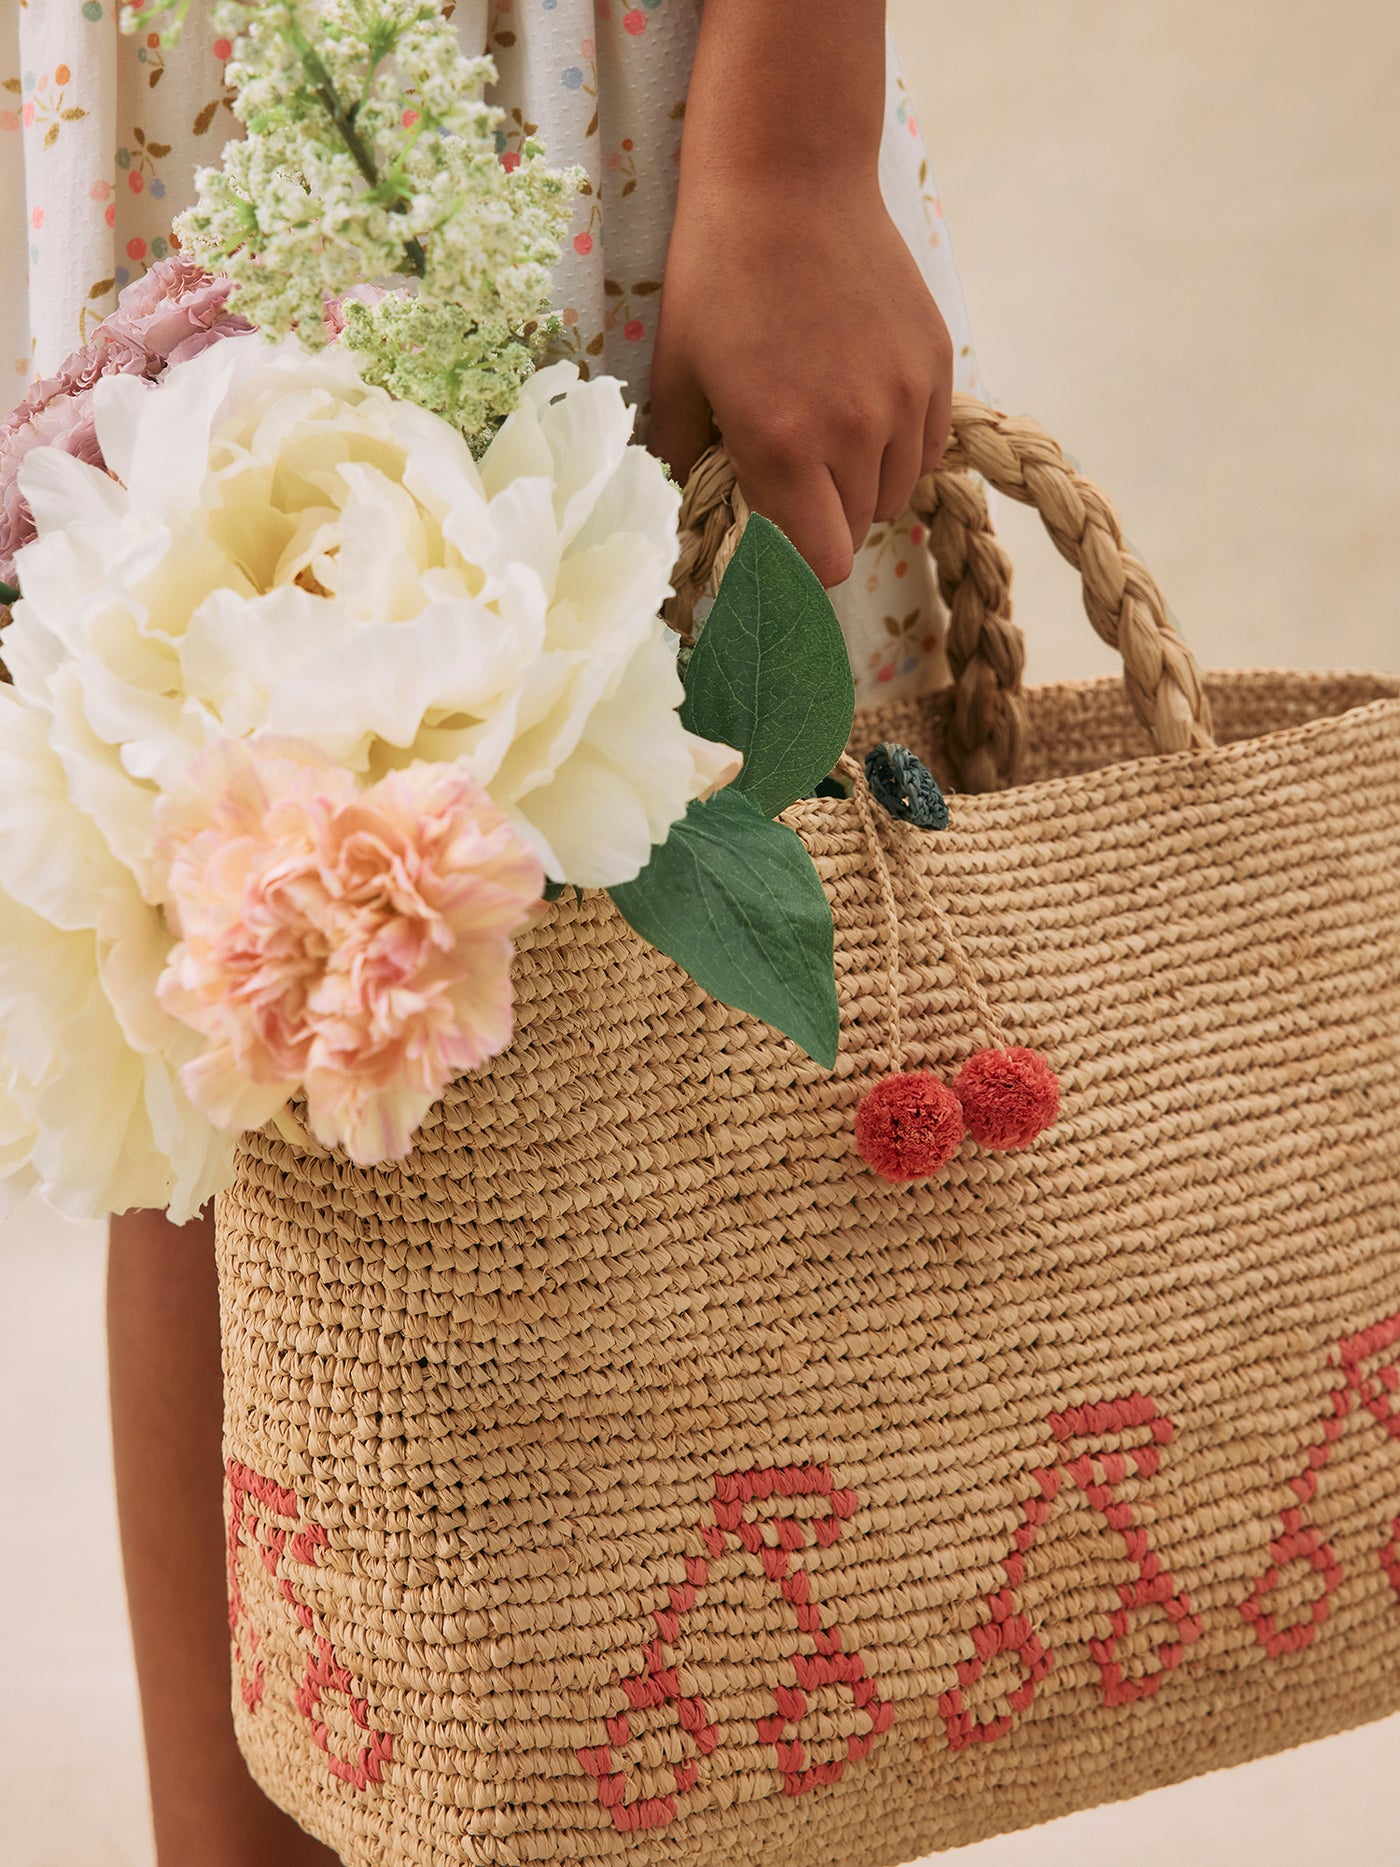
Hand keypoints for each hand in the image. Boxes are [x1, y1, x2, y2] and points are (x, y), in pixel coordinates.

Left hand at [648, 171, 952, 589]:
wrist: (789, 175)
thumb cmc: (719, 273)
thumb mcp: (678, 374)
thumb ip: (682, 460)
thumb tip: (685, 517)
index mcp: (784, 447)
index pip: (817, 563)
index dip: (793, 567)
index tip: (773, 547)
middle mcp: (855, 433)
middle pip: (856, 533)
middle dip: (821, 521)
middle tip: (789, 482)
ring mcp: (905, 399)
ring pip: (896, 495)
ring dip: (862, 489)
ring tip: (826, 444)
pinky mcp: (937, 365)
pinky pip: (927, 449)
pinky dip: (899, 451)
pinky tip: (863, 416)